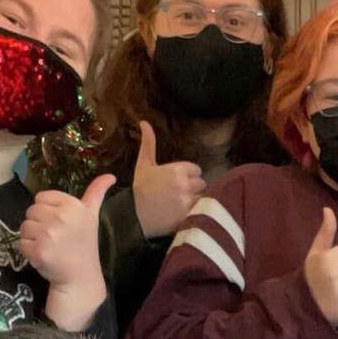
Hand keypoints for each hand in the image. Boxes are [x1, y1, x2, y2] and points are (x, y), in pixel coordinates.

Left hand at [20, 174, 114, 330]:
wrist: (80, 275)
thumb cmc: (84, 243)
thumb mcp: (92, 215)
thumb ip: (97, 193)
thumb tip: (111, 175)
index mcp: (74, 205)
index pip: (41, 197)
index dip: (48, 210)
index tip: (60, 223)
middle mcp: (62, 217)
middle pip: (31, 211)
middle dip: (39, 224)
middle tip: (55, 237)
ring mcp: (49, 234)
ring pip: (24, 226)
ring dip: (32, 237)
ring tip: (49, 245)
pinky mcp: (37, 250)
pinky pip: (21, 243)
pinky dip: (28, 251)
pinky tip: (43, 255)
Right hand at [132, 120, 206, 237]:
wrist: (134, 216)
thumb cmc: (140, 188)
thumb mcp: (144, 164)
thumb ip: (148, 143)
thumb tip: (144, 122)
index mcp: (177, 170)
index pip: (196, 170)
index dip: (188, 175)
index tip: (177, 182)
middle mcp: (185, 184)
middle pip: (202, 182)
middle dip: (193, 187)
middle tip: (179, 193)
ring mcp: (188, 200)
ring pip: (203, 196)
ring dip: (196, 199)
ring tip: (181, 203)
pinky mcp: (189, 214)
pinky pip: (201, 209)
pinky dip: (195, 210)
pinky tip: (183, 212)